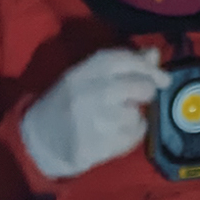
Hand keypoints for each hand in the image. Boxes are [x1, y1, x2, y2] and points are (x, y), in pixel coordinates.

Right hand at [18, 46, 165, 179]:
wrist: (38, 142)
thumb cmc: (66, 105)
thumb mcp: (86, 79)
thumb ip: (121, 65)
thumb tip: (154, 54)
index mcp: (82, 73)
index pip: (123, 60)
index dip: (147, 67)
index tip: (161, 78)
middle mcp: (87, 94)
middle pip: (139, 87)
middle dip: (146, 92)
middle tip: (140, 99)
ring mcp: (92, 122)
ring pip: (136, 115)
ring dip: (134, 118)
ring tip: (118, 120)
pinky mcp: (96, 145)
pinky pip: (132, 137)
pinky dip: (131, 136)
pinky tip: (115, 135)